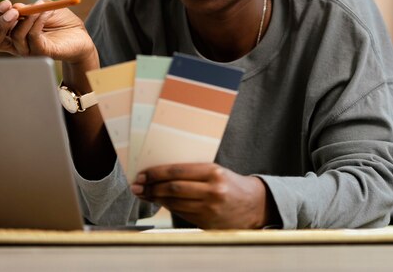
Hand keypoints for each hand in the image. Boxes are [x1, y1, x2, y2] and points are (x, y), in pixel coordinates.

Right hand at [0, 0, 95, 63]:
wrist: (82, 36)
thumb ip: (29, 8)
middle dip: (0, 23)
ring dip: (27, 17)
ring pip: (16, 36)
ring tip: (40, 8)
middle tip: (14, 10)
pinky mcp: (42, 53)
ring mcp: (29, 51)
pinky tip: (48, 12)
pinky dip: (39, 20)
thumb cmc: (62, 22)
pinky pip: (33, 36)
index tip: (6, 3)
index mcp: (13, 33)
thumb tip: (16, 8)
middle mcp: (17, 45)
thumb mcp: (44, 8)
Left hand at [131, 163, 269, 228]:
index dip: (157, 173)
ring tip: (144, 194)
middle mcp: (212, 190)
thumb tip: (162, 173)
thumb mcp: (217, 171)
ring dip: (155, 198)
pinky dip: (167, 208)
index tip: (143, 174)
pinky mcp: (207, 222)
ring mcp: (209, 209)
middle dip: (151, 187)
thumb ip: (193, 172)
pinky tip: (159, 203)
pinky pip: (181, 213)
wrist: (254, 204)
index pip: (178, 171)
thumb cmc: (232, 184)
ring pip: (174, 203)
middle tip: (138, 185)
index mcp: (214, 172)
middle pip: (173, 188)